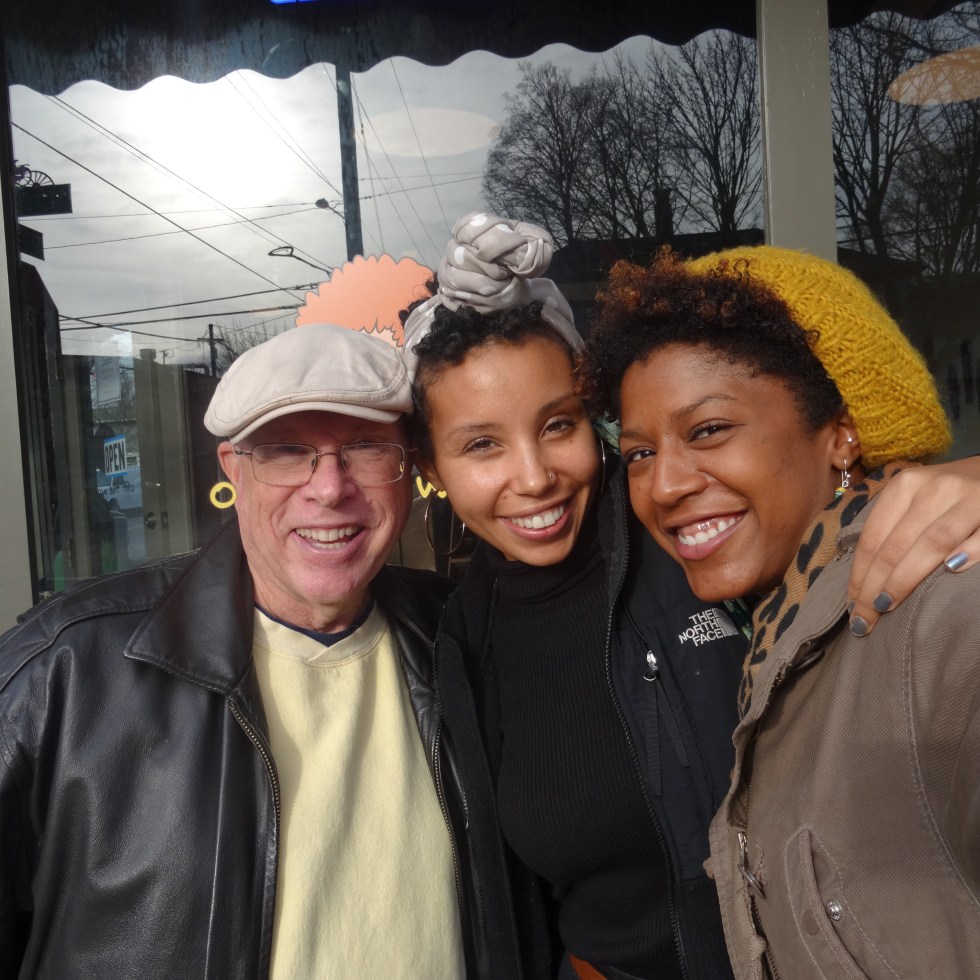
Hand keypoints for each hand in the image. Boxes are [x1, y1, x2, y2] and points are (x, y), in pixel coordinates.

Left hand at [847, 457, 979, 635]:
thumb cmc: (948, 495)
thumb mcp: (915, 500)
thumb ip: (893, 529)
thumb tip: (862, 580)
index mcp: (904, 486)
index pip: (873, 538)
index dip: (859, 575)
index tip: (851, 606)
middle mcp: (932, 488)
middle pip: (895, 545)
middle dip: (874, 586)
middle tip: (864, 621)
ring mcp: (967, 496)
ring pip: (931, 543)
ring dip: (905, 579)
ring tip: (886, 607)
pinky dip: (968, 552)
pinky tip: (952, 572)